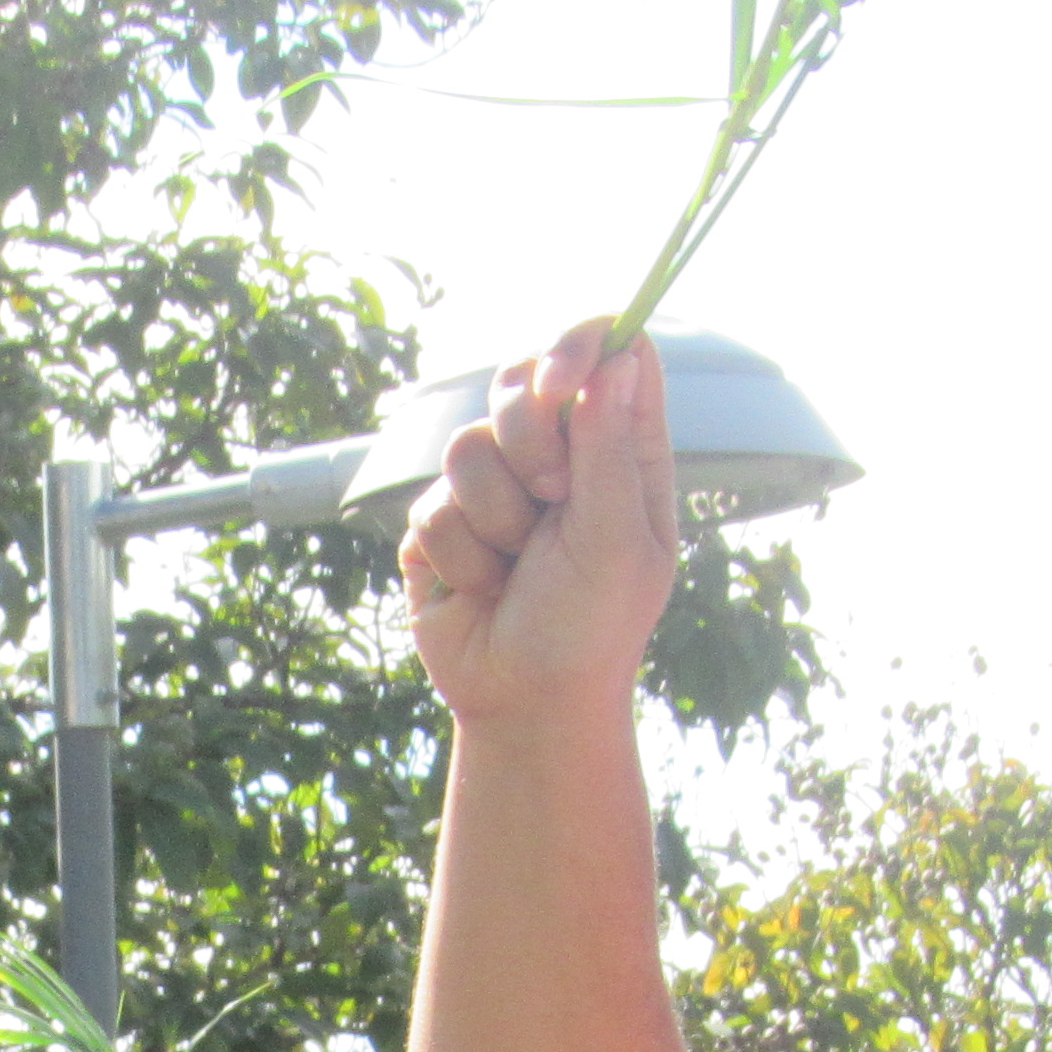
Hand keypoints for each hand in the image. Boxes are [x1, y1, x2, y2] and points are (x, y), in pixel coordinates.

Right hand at [400, 321, 677, 735]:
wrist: (525, 705)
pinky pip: (432, 502)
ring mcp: (497, 488)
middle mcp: (559, 458)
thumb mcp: (617, 539)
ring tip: (517, 567)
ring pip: (467, 445)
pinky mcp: (444, 523)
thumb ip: (611, 448)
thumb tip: (619, 358)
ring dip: (493, 516)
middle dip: (526, 440)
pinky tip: (483, 589)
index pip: (611, 354)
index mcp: (620, 452)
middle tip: (551, 497)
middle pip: (521, 381)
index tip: (560, 381)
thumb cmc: (590, 629)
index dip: (580, 346)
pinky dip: (460, 553)